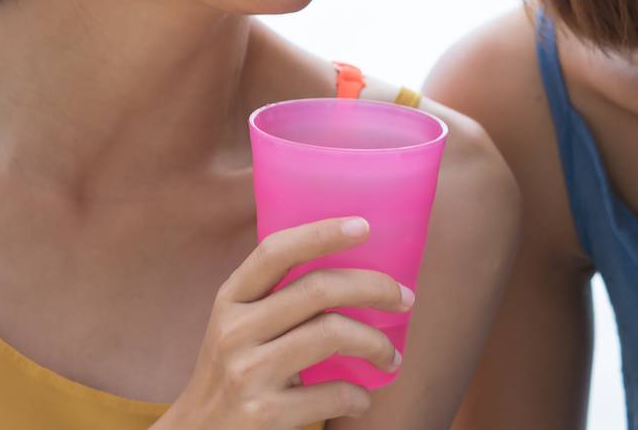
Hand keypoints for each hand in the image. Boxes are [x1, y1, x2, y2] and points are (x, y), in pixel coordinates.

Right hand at [157, 217, 413, 429]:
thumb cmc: (233, 374)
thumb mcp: (239, 328)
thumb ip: (277, 300)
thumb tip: (357, 271)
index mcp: (231, 300)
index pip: (276, 251)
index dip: (322, 233)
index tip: (365, 226)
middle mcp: (234, 331)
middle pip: (319, 289)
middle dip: (375, 287)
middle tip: (405, 298)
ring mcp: (246, 372)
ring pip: (332, 333)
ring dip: (377, 344)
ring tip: (392, 358)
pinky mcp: (263, 414)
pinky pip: (332, 391)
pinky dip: (358, 395)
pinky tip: (361, 399)